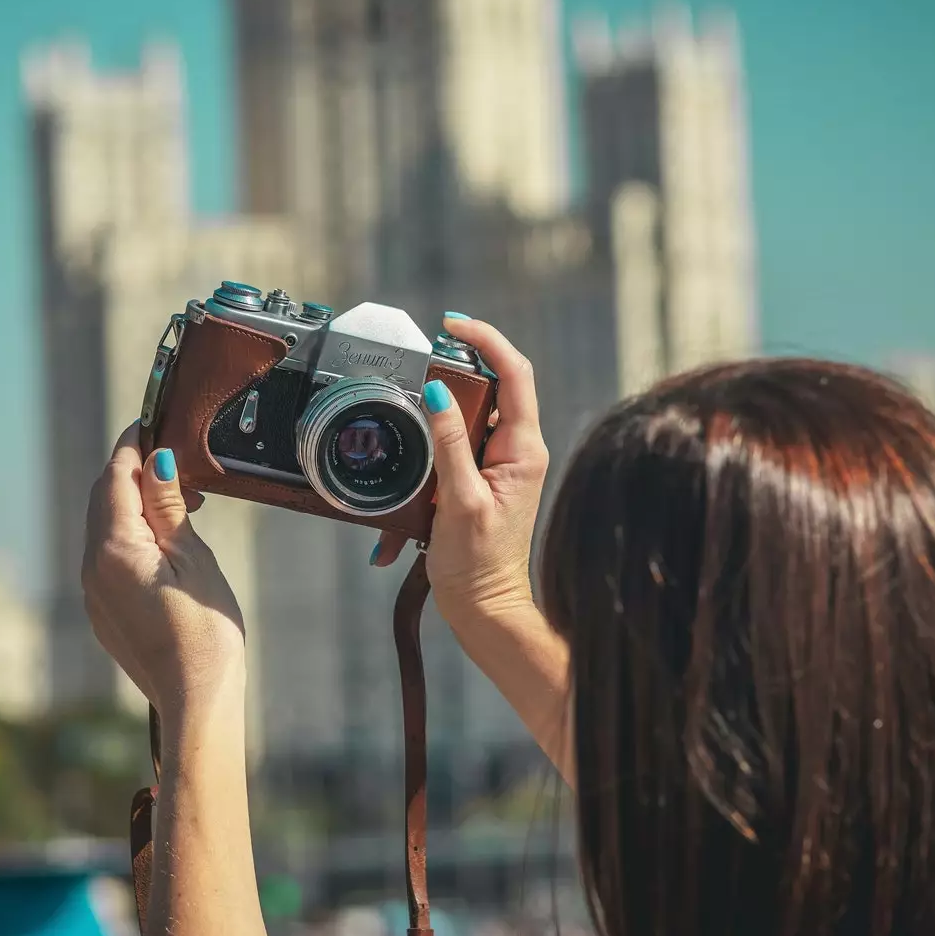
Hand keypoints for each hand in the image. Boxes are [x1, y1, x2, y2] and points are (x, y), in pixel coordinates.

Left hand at [82, 424, 244, 714]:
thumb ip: (167, 509)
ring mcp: (94, 592)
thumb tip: (155, 463)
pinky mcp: (104, 611)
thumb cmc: (204, 630)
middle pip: (103, 499)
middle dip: (134, 472)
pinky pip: (109, 556)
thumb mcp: (193, 559)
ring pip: (105, 527)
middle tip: (175, 460)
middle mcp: (93, 567)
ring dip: (135, 504)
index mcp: (113, 548)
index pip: (115, 476)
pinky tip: (165, 542)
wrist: (195, 699)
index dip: (133, 445)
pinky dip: (131, 535)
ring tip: (181, 502)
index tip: (152, 420)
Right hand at [372, 316, 548, 629]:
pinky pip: (453, 449)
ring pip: (466, 417)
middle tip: (419, 369)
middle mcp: (517, 451)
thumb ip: (448, 442)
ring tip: (411, 426)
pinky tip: (412, 477)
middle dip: (452, 374)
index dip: (486, 339)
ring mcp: (499, 465)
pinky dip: (428, 454)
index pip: (514, 373)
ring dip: (434, 420)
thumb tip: (435, 392)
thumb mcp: (458, 500)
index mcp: (523, 449)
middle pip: (490, 386)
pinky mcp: (479, 480)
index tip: (452, 323)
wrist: (484, 611)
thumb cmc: (479, 566)